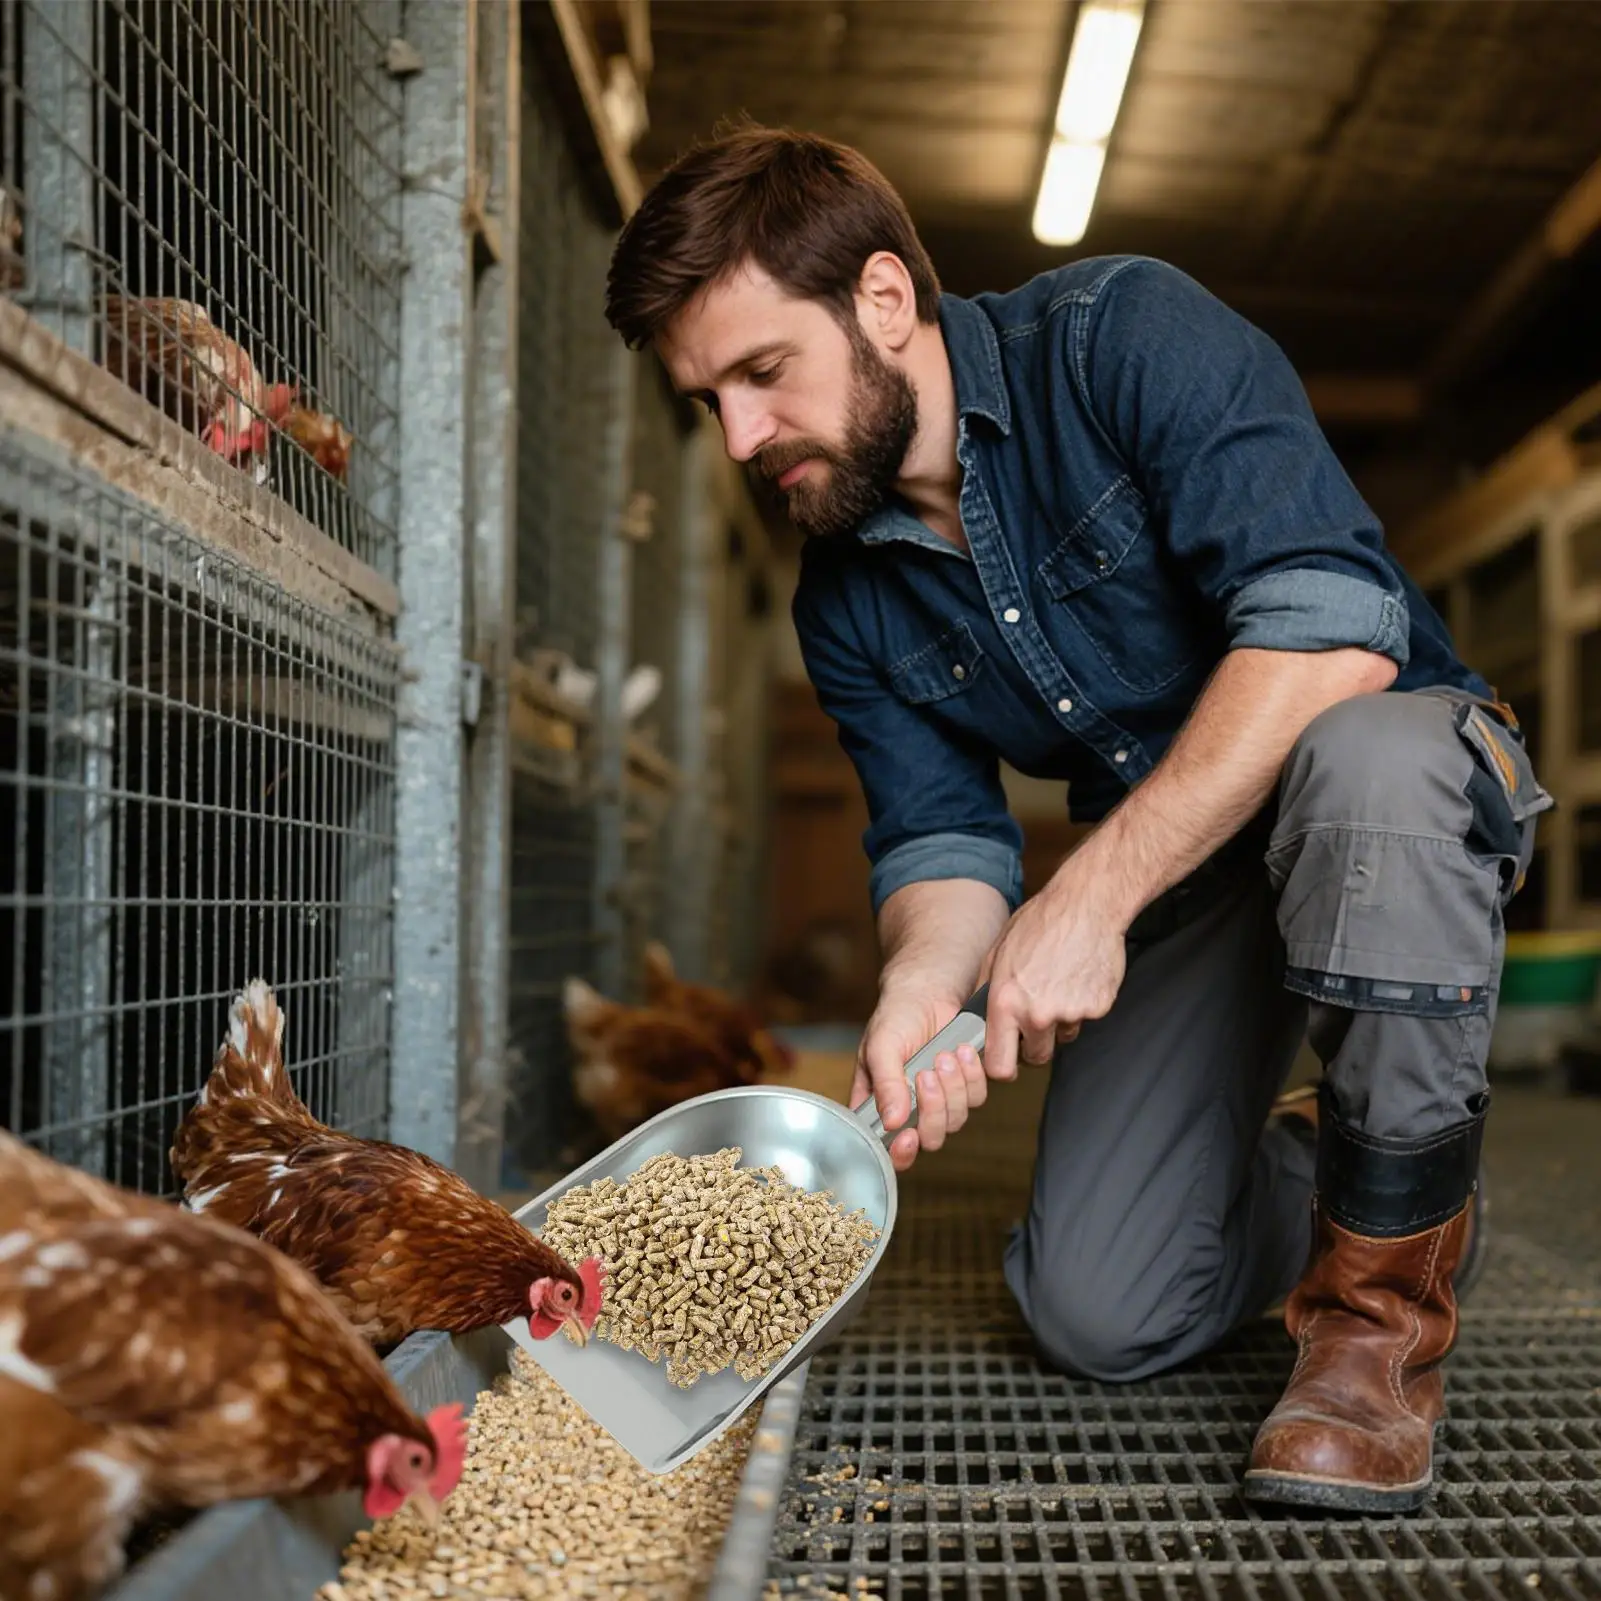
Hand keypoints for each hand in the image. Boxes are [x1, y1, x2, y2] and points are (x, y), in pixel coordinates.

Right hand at [853, 985, 991, 1172]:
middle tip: (928, 1073)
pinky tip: (962, 1051)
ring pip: (955, 1119)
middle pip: (929, 1137)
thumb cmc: (899, 1012)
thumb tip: (892, 1122)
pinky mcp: (967, 1084)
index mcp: (881, 1102)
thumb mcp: (882, 1044)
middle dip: (933, 1109)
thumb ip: (885, 1083)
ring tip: (945, 1055)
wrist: (934, 985)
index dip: (900, 1151)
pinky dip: (972, 1076)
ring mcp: (941, 1097)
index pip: (887, 1145)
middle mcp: (911, 1106)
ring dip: (953, 1088)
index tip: (909, 1135)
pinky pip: (977, 1097)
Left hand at [979, 870, 1128, 1080]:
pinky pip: (1085, 1018)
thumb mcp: (997, 953)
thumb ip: (986, 992)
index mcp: (1006, 1003)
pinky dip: (1082, 1004)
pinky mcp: (1098, 1007)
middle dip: (1034, 1045)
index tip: (1005, 1058)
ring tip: (1058, 983)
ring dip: (1060, 1021)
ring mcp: (1071, 1013)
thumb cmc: (1039, 923)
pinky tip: (1077, 976)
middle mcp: (1038, 1014)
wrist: (1087, 905)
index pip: (999, 1065)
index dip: (1002, 1065)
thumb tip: (977, 1022)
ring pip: (1063, 1036)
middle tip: (1036, 1016)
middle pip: (1036, 1057)